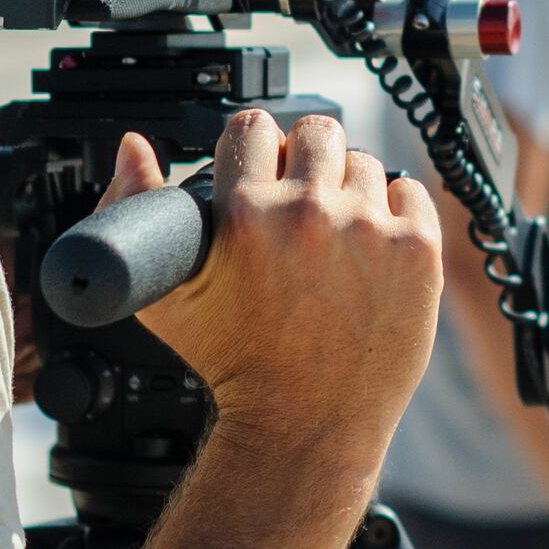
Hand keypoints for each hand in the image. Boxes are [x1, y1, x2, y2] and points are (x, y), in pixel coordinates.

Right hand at [104, 113, 442, 465]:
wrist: (304, 422)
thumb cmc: (232, 363)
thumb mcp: (163, 295)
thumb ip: (137, 209)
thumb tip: (132, 145)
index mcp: (245, 213)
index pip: (253, 127)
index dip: (255, 147)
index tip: (261, 170)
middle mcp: (309, 212)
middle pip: (317, 132)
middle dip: (307, 158)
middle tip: (304, 199)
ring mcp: (369, 230)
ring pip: (365, 163)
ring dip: (352, 190)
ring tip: (337, 238)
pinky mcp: (416, 250)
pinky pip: (411, 193)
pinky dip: (396, 214)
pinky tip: (374, 248)